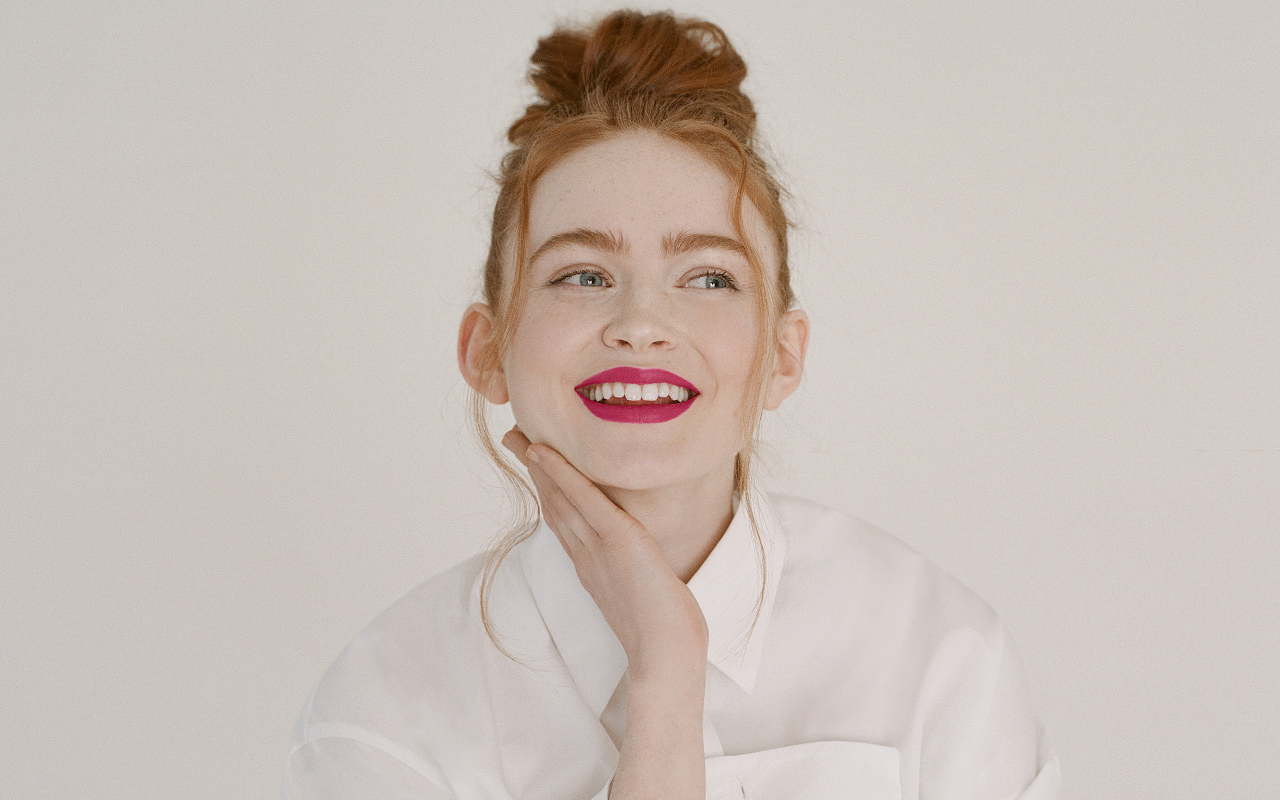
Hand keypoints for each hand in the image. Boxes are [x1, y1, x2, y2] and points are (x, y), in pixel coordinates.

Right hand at [501, 427, 708, 679]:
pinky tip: (545, 451)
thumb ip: (638, 575)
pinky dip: (563, 473)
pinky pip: (584, 499)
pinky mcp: (616, 540)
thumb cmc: (666, 632)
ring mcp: (597, 547)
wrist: (666, 657)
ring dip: (539, 463)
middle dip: (534, 470)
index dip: (548, 489)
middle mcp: (586, 555)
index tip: (536, 466)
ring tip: (518, 435)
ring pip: (560, 497)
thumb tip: (646, 565)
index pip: (564, 519)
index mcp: (592, 566)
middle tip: (514, 439)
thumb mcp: (647, 594)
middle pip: (553, 503)